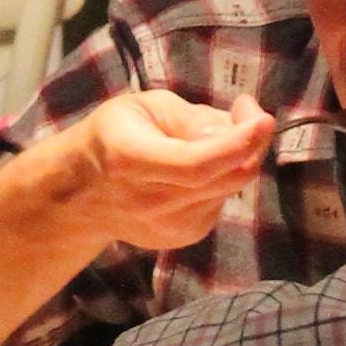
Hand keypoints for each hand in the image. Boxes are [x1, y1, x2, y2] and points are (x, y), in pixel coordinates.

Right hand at [47, 87, 276, 253]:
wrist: (82, 194)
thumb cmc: (114, 136)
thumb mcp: (143, 107)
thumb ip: (191, 118)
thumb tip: (239, 129)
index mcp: (131, 160)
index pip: (195, 164)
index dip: (235, 143)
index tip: (264, 120)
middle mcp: (151, 202)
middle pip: (226, 178)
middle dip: (252, 143)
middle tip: (248, 112)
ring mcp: (169, 227)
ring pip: (230, 188)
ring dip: (234, 158)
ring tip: (203, 138)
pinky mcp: (184, 237)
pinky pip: (222, 200)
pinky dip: (222, 177)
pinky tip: (196, 167)